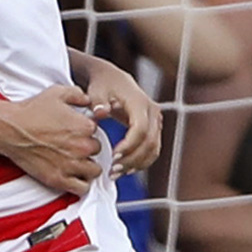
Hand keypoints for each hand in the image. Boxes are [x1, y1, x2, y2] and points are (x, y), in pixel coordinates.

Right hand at [0, 82, 105, 196]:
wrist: (10, 129)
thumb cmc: (31, 111)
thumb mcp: (56, 93)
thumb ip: (78, 94)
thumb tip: (88, 99)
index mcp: (85, 126)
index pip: (98, 132)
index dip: (87, 132)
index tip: (77, 133)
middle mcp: (82, 147)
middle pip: (97, 152)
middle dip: (87, 149)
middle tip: (74, 146)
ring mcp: (71, 165)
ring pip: (94, 171)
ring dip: (87, 167)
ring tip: (75, 162)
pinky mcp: (59, 179)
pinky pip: (82, 188)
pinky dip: (80, 184)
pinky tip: (72, 176)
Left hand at [81, 56, 160, 175]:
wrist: (111, 78)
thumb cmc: (102, 85)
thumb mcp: (96, 90)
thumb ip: (97, 102)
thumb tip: (101, 113)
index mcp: (139, 102)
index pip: (141, 129)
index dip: (129, 145)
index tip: (113, 156)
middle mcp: (152, 111)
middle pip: (150, 142)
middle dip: (132, 159)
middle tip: (113, 170)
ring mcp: (156, 120)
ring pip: (154, 149)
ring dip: (137, 164)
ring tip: (117, 173)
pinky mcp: (154, 128)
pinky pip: (152, 149)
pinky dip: (141, 161)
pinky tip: (126, 169)